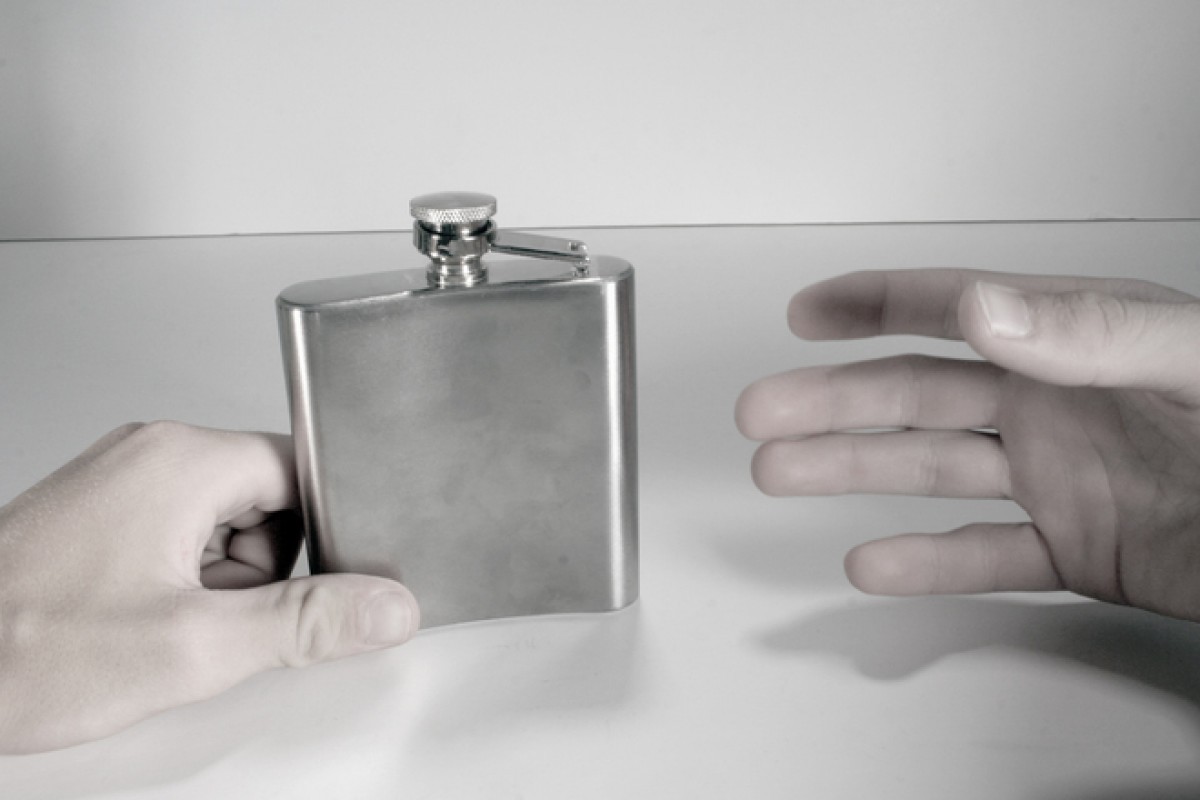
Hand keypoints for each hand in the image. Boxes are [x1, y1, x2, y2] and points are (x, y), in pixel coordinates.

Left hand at [0, 421, 419, 753]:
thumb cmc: (24, 648)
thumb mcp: (193, 648)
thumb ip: (305, 624)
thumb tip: (385, 605)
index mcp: (182, 460)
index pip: (304, 469)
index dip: (322, 534)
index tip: (309, 582)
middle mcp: (151, 454)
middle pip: (268, 500)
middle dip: (261, 571)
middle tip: (209, 617)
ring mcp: (122, 481)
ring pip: (226, 524)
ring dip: (219, 582)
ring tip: (166, 623)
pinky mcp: (103, 514)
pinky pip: (182, 536)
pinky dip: (181, 582)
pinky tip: (142, 619)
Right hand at [736, 270, 1199, 621]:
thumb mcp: (1194, 363)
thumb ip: (1091, 330)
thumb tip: (984, 306)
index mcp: (1075, 342)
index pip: (955, 310)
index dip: (874, 305)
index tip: (809, 311)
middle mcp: (1057, 406)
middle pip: (917, 397)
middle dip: (831, 403)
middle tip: (762, 413)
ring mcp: (1064, 481)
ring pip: (932, 473)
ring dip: (851, 475)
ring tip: (782, 476)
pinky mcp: (1081, 551)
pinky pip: (987, 557)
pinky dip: (927, 564)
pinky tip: (874, 562)